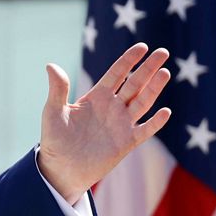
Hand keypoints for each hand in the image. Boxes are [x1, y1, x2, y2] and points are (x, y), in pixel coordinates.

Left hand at [37, 42, 172, 202]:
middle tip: (162, 52)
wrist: (60, 169)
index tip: (142, 46)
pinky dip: (155, 122)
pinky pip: (145, 130)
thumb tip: (50, 65)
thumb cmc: (54, 139)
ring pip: (143, 102)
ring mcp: (121, 124)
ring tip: (165, 72)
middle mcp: (112, 108)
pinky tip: (165, 112)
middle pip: (134, 84)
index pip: (116, 74)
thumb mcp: (53, 112)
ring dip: (154, 89)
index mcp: (96, 97)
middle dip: (148, 68)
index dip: (129, 60)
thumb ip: (57, 89)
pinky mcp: (126, 142)